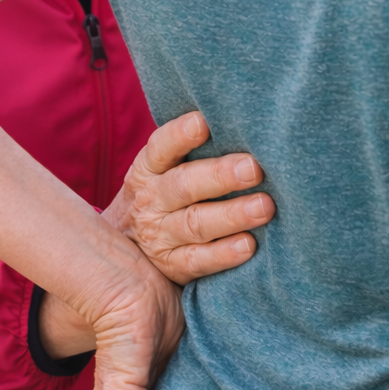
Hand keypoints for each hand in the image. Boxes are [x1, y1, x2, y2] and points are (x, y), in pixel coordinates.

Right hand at [38, 111, 271, 357]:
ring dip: (232, 215)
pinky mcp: (173, 266)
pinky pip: (198, 261)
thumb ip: (191, 152)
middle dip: (220, 175)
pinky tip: (248, 245)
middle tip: (253, 169)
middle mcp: (151, 200)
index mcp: (147, 169)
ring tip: (264, 207)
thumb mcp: (161, 171)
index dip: (180, 135)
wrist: (124, 250)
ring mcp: (160, 235)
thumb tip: (241, 123)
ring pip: (196, 223)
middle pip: (184, 185)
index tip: (203, 123)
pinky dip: (224, 254)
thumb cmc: (162, 196)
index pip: (161, 147)